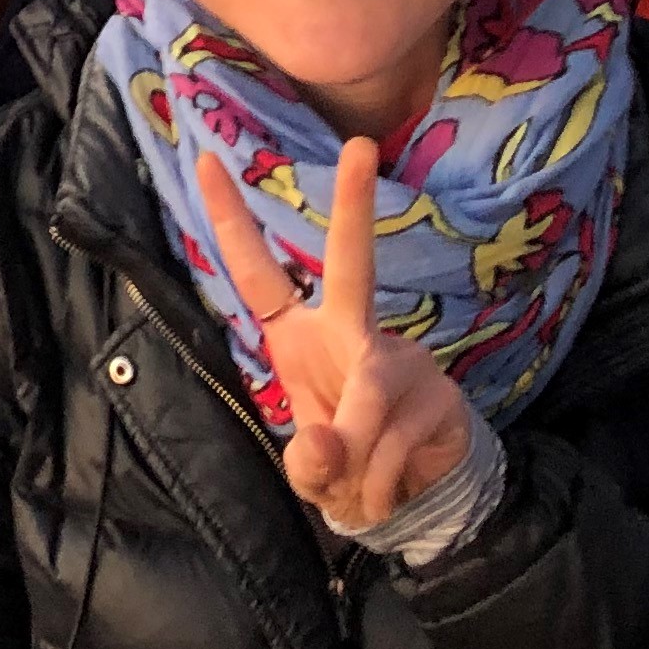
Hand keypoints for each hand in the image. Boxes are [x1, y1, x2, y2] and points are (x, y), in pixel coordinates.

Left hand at [198, 139, 474, 533]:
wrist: (419, 502)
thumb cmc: (350, 466)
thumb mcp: (313, 473)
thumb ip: (310, 463)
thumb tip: (331, 445)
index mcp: (302, 336)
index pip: (259, 273)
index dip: (232, 221)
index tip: (207, 158)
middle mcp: (353, 331)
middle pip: (351, 263)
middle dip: (354, 206)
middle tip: (362, 146)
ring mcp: (403, 357)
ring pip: (366, 400)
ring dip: (355, 468)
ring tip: (359, 498)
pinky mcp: (441, 391)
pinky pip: (395, 441)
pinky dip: (380, 484)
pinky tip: (388, 493)